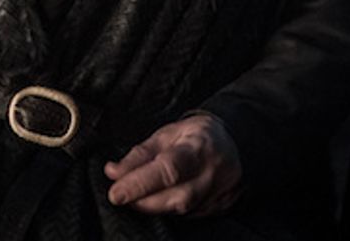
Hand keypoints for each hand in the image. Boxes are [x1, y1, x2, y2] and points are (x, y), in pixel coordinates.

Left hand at [104, 113, 241, 216]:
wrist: (235, 144)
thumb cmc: (196, 136)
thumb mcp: (167, 134)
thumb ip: (140, 154)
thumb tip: (114, 172)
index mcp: (198, 147)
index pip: (167, 170)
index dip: (140, 184)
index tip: (116, 192)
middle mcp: (212, 174)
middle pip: (174, 197)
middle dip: (141, 199)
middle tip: (122, 193)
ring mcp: (219, 195)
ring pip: (180, 211)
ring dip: (153, 206)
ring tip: (138, 195)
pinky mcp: (218, 210)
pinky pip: (188, 216)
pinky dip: (169, 209)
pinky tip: (160, 199)